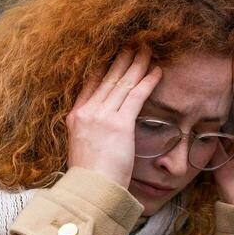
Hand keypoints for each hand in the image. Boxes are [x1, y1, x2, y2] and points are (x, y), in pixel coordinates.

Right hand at [65, 48, 162, 187]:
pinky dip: (148, 82)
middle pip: (108, 78)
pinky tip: (157, 71)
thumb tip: (100, 132)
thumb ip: (89, 133)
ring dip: (137, 64)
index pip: (91, 84)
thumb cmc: (90, 178)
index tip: (114, 55)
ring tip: (148, 50)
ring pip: (123, 83)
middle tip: (134, 44)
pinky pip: (136, 96)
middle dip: (123, 59)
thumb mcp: (82, 149)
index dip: (104, 67)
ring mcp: (102, 116)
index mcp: (75, 116)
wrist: (90, 190)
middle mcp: (87, 112)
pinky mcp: (119, 124)